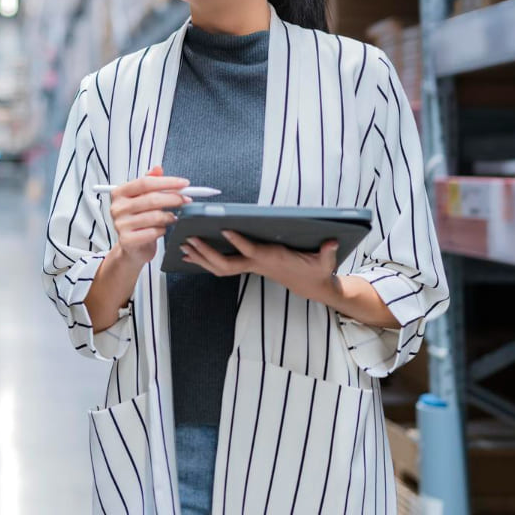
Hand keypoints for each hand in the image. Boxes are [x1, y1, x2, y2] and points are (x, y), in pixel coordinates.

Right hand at [108, 166, 189, 264]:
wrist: (131, 247)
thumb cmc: (137, 220)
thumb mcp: (142, 198)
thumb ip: (150, 182)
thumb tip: (158, 169)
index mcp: (120, 193)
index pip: (145, 182)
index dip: (167, 182)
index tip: (183, 184)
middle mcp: (118, 208)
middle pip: (151, 199)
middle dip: (173, 198)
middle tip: (185, 199)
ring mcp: (121, 224)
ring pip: (154, 216)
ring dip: (169, 216)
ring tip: (173, 217)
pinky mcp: (127, 240)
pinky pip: (153, 232)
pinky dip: (162, 230)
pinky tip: (162, 229)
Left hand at [180, 231, 340, 304]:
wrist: (312, 286)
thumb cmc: (316, 270)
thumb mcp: (325, 262)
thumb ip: (327, 252)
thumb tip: (332, 241)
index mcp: (272, 259)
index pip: (251, 251)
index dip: (238, 241)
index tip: (224, 229)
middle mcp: (257, 264)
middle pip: (226, 264)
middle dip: (206, 252)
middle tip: (189, 240)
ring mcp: (250, 267)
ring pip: (219, 267)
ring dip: (200, 257)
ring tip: (182, 246)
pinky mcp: (248, 266)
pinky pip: (221, 266)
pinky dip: (205, 259)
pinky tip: (191, 253)